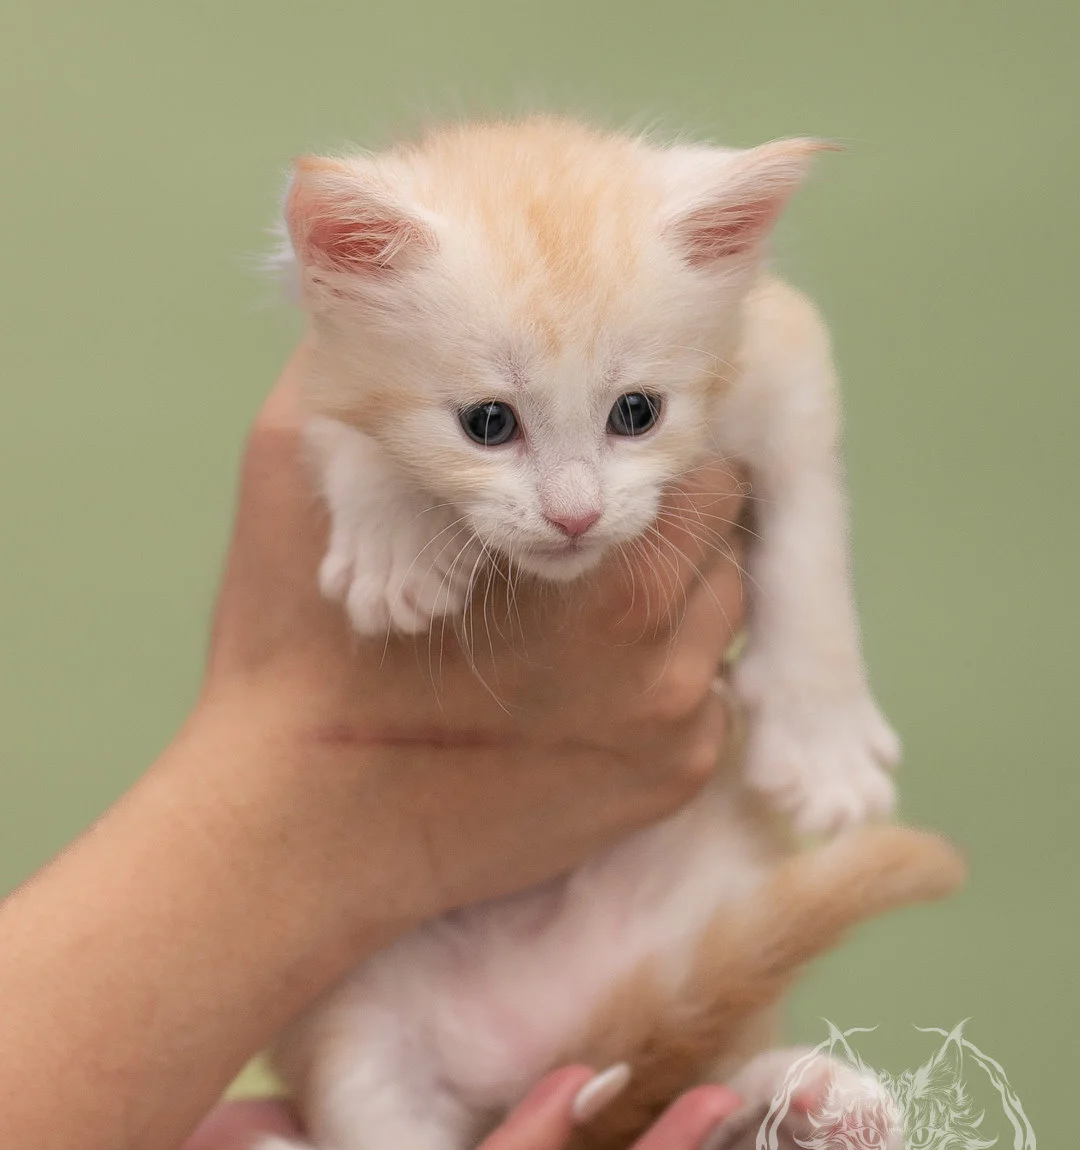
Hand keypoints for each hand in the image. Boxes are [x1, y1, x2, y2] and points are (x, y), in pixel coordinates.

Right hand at [192, 350, 748, 921]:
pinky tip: (590, 674)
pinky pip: (711, 695)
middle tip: (598, 515)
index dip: (657, 436)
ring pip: (723, 612)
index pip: (706, 464)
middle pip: (727, 536)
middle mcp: (668, 656)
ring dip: (677, 587)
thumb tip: (408, 288)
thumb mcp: (306, 474)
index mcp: (609, 574)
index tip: (614, 434)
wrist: (303, 832)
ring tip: (591, 596)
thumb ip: (367, 367)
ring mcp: (678, 731)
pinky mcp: (670, 786)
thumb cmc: (304, 659)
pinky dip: (668, 668)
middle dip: (673, 510)